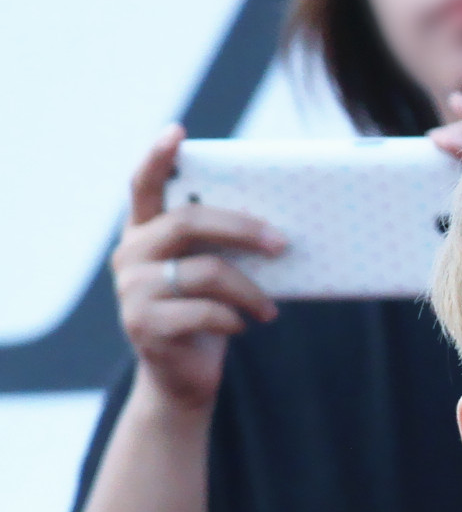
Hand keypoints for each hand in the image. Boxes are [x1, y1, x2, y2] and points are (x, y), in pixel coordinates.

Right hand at [112, 125, 284, 413]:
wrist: (182, 380)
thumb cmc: (205, 317)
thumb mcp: (211, 274)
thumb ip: (221, 246)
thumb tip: (281, 227)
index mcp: (144, 233)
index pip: (145, 185)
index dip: (158, 156)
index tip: (178, 130)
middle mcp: (129, 255)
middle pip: (189, 222)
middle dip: (243, 228)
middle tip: (282, 243)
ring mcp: (132, 291)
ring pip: (207, 271)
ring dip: (250, 290)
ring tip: (269, 309)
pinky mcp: (145, 326)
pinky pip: (206, 312)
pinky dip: (234, 319)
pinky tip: (241, 327)